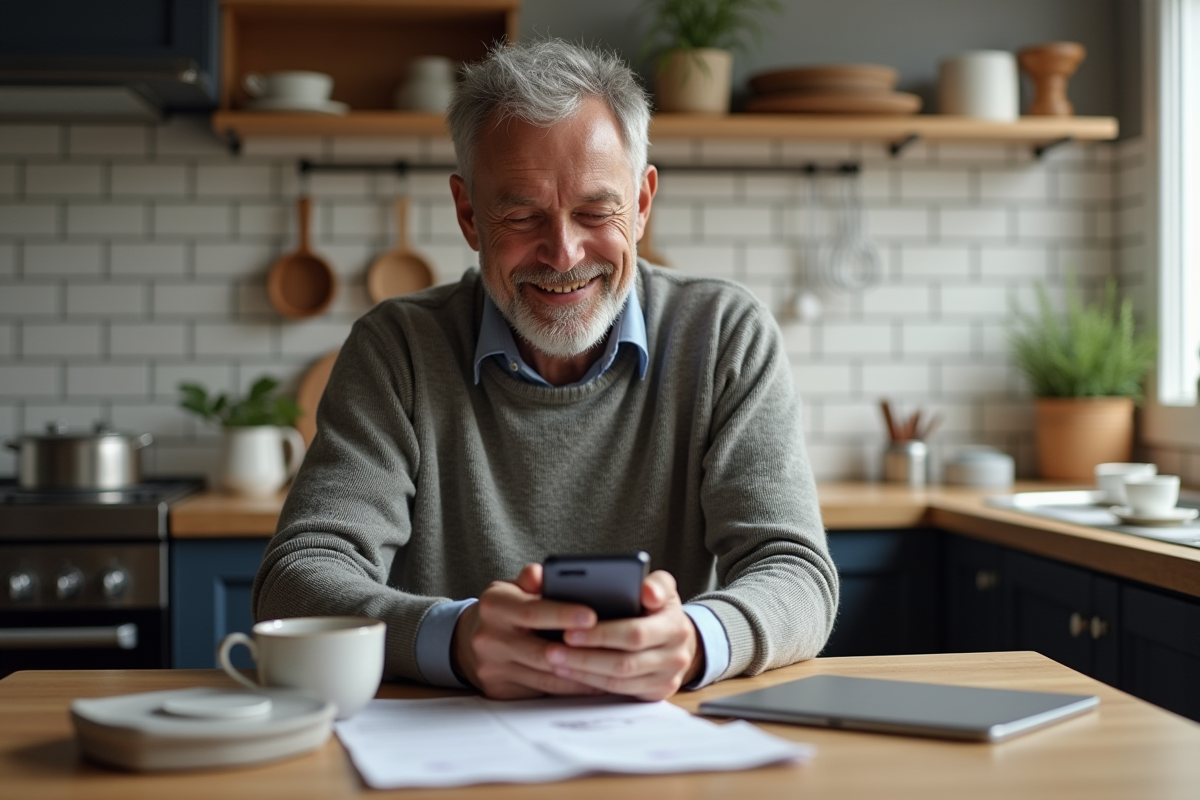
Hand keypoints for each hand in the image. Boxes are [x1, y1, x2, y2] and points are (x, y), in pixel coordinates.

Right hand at [451, 563, 606, 699]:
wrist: (468, 641)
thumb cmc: (504, 609)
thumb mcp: (512, 587)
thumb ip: (532, 579)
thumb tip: (544, 572)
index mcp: (495, 606)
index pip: (532, 611)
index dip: (563, 614)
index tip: (592, 616)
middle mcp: (490, 638)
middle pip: (541, 650)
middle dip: (578, 651)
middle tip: (612, 649)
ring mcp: (493, 668)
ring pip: (545, 677)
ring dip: (580, 675)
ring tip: (611, 668)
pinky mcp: (500, 690)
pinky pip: (542, 692)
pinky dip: (569, 687)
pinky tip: (593, 682)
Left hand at [543, 570, 703, 700]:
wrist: (677, 637)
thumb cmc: (659, 607)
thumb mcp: (661, 587)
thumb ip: (654, 583)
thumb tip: (647, 591)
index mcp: (675, 624)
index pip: (635, 633)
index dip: (602, 634)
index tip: (570, 629)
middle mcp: (676, 654)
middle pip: (624, 661)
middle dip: (585, 655)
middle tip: (553, 647)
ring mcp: (667, 677)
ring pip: (618, 679)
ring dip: (583, 670)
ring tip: (555, 659)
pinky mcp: (656, 692)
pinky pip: (619, 690)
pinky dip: (591, 681)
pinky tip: (570, 671)